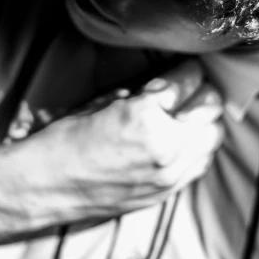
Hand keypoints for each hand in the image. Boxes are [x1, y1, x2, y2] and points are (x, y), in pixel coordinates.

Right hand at [26, 59, 223, 221]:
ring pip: (213, 137)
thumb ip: (144, 93)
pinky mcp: (166, 192)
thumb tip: (170, 82)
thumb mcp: (104, 101)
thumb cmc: (66, 138)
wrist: (45, 186)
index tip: (186, 66)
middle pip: (211, 107)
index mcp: (146, 117)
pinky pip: (200, 164)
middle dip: (203, 91)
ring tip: (188, 112)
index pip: (188, 82)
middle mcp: (166, 148)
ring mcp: (169, 174)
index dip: (188, 69)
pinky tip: (182, 139)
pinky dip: (198, 147)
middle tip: (192, 86)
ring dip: (204, 120)